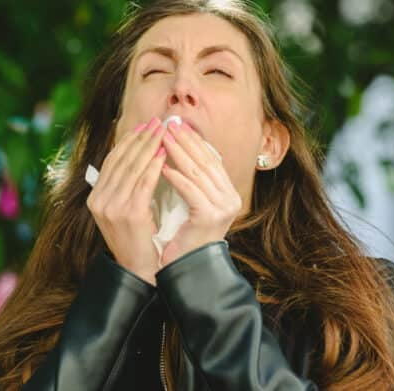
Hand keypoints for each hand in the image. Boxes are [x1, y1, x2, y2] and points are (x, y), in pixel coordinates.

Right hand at [86, 117, 166, 284]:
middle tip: (157, 122)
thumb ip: (124, 187)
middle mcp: (99, 200)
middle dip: (141, 139)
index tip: (143, 126)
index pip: (112, 161)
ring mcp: (112, 207)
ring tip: (163, 132)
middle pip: (122, 161)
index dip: (128, 142)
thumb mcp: (123, 211)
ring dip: (149, 147)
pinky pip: (143, 183)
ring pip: (132, 168)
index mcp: (96, 198)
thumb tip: (137, 157)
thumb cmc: (136, 239)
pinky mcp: (129, 213)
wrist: (138, 270)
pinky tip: (164, 153)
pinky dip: (154, 166)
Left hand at [158, 121, 241, 266]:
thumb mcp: (192, 204)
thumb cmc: (185, 237)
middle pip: (205, 162)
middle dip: (185, 141)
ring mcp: (223, 208)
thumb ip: (192, 179)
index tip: (177, 124)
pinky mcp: (211, 217)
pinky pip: (191, 191)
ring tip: (162, 139)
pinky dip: (176, 177)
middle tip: (168, 125)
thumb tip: (179, 145)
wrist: (187, 269)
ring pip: (198, 173)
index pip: (210, 159)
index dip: (194, 140)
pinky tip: (163, 167)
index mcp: (228, 192)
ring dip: (178, 153)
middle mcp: (230, 198)